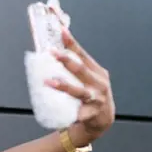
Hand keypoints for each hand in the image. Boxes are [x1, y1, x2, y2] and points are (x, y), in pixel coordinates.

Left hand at [46, 28, 115, 143]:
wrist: (103, 119)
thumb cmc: (91, 96)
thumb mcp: (87, 79)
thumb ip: (75, 68)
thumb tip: (53, 53)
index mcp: (96, 71)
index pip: (82, 54)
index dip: (72, 43)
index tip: (62, 31)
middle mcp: (99, 83)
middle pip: (81, 69)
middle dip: (66, 60)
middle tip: (52, 53)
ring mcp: (97, 98)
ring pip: (79, 91)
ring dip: (63, 86)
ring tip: (49, 81)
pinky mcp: (92, 114)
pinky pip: (78, 113)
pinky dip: (72, 113)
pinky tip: (66, 114)